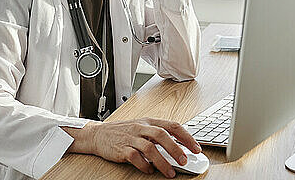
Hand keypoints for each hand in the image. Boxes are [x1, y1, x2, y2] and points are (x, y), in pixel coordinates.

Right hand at [63, 118, 201, 177]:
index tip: (196, 148)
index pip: (172, 125)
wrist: (99, 134)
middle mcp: (141, 128)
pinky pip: (135, 157)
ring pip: (150, 148)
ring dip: (162, 162)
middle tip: (185, 160)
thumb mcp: (142, 127)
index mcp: (149, 121)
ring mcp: (131, 138)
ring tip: (170, 172)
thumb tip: (180, 145)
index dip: (186, 137)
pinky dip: (144, 165)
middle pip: (162, 135)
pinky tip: (149, 171)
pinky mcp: (121, 149)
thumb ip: (159, 134)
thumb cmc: (123, 131)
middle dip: (176, 148)